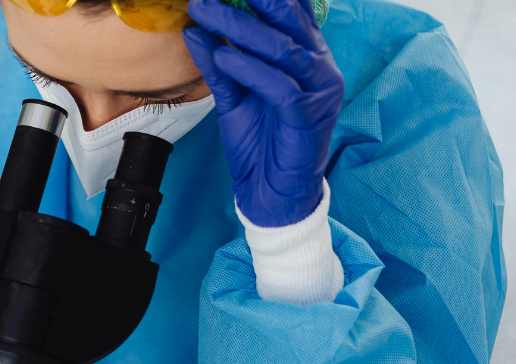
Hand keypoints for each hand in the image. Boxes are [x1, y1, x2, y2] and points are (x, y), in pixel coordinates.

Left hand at [183, 0, 343, 226]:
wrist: (272, 193)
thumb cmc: (260, 143)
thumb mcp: (233, 96)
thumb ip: (219, 64)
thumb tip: (196, 29)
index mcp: (306, 57)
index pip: (290, 12)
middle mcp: (320, 68)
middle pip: (289, 20)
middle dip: (251, 0)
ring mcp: (319, 92)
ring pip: (282, 49)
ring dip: (239, 27)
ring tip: (205, 11)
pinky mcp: (308, 118)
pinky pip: (279, 86)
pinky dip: (249, 69)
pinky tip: (222, 57)